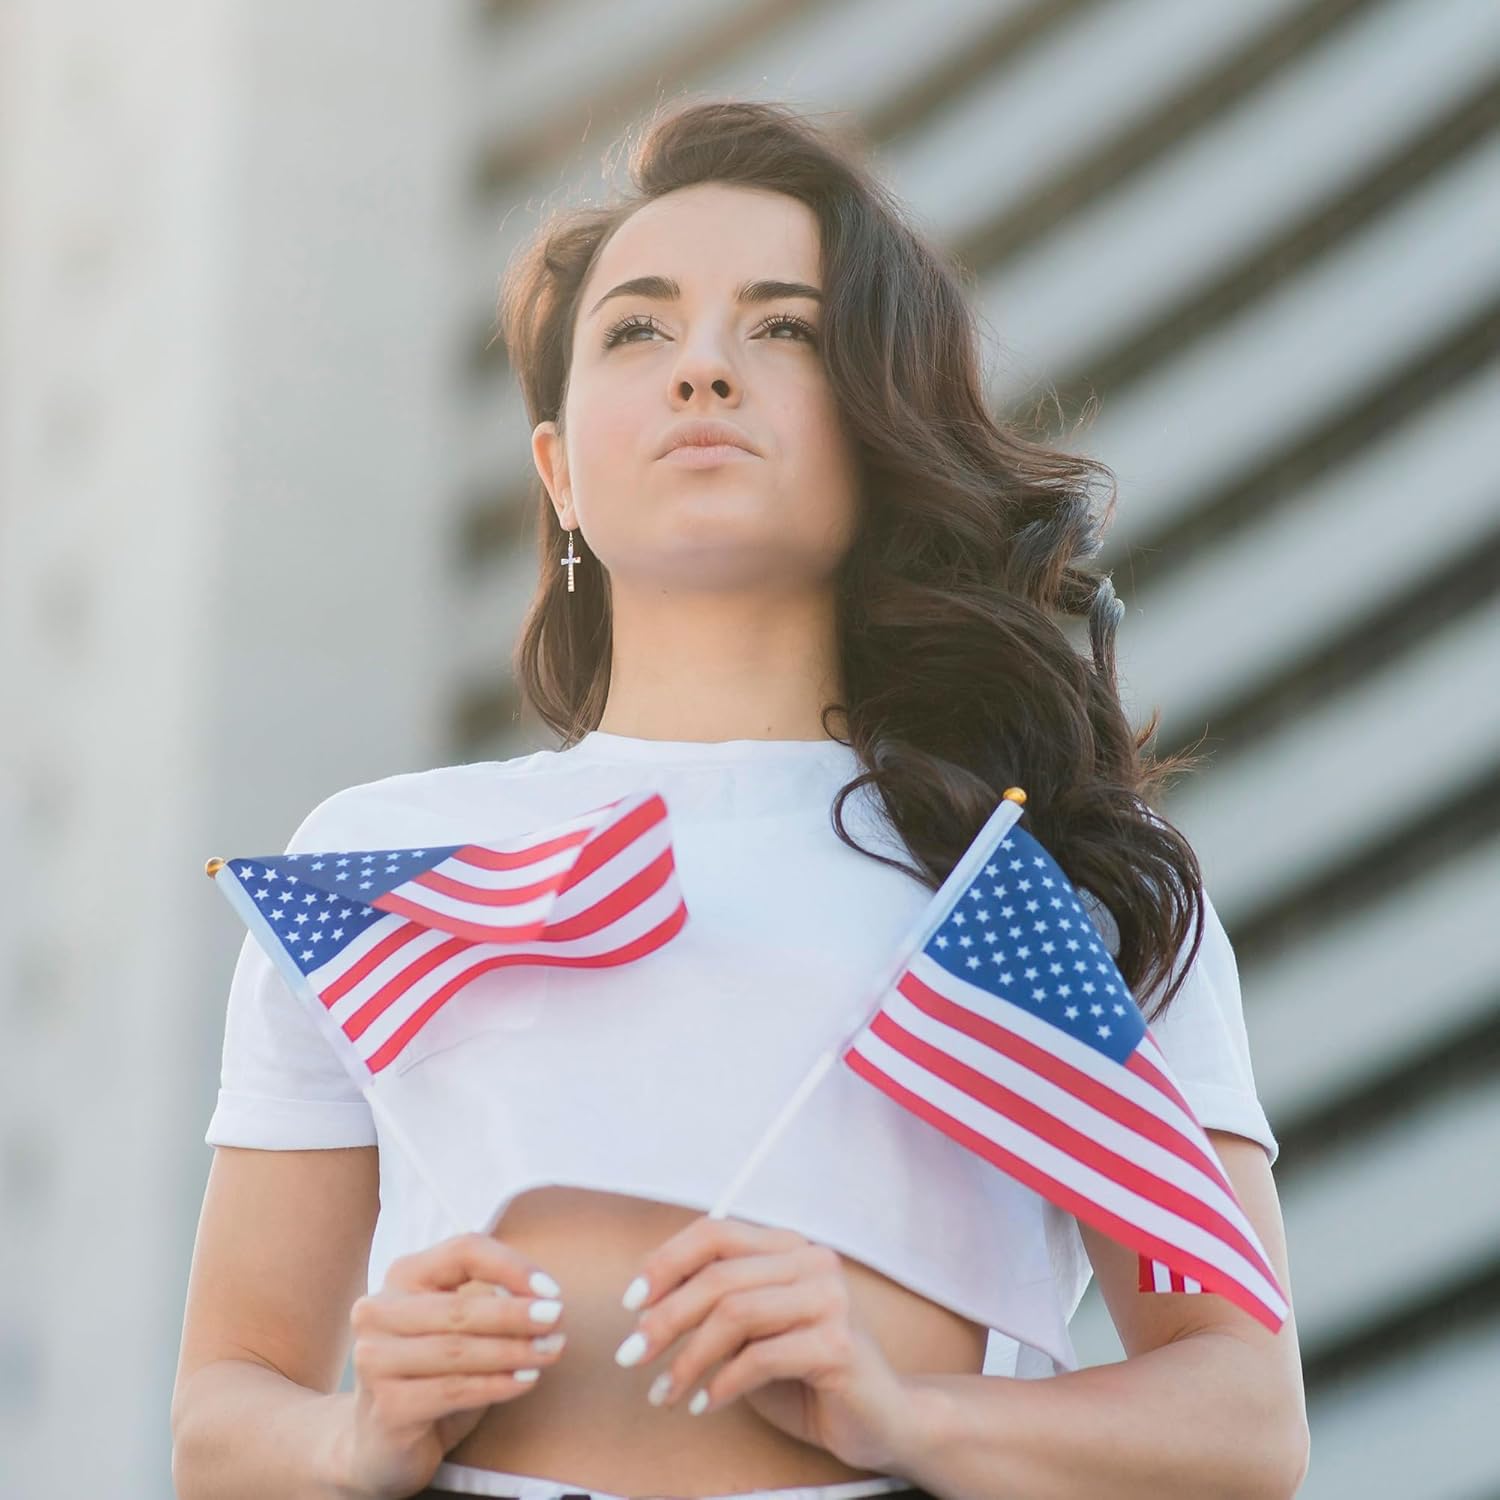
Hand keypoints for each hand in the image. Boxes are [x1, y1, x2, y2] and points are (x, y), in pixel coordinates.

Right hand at [339, 1231, 568, 1499]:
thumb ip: (489, 1300)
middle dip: (516, 1314)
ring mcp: (374, 1360)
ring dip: (513, 1351)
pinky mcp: (386, 1407)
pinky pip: (453, 1390)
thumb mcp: (459, 1325)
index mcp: (402, 1275)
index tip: (551, 1289)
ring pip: (458, 1350)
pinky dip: (496, 1384)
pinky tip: (526, 1380)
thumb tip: (544, 1298)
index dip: (511, 1266)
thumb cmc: (433, 1370)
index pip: (463, 1251)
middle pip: (459, 1307)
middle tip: (558, 1320)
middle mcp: (378, 1311)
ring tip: (551, 1351)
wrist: (382, 1440)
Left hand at [612, 1214, 919, 1474]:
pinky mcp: (838, 1344)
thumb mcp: (751, 1334)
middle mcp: (813, 1261)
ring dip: (688, 1358)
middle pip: (719, 1276)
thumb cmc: (806, 1376)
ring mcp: (830, 1299)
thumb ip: (716, 1308)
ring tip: (664, 1391)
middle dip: (665, 1318)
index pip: (716, 1233)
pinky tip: (704, 1404)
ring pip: (735, 1314)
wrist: (881, 1420)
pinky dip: (721, 1383)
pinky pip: (761, 1357)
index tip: (631, 1302)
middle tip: (632, 1355)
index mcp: (788, 1247)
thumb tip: (646, 1303)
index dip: (667, 1262)